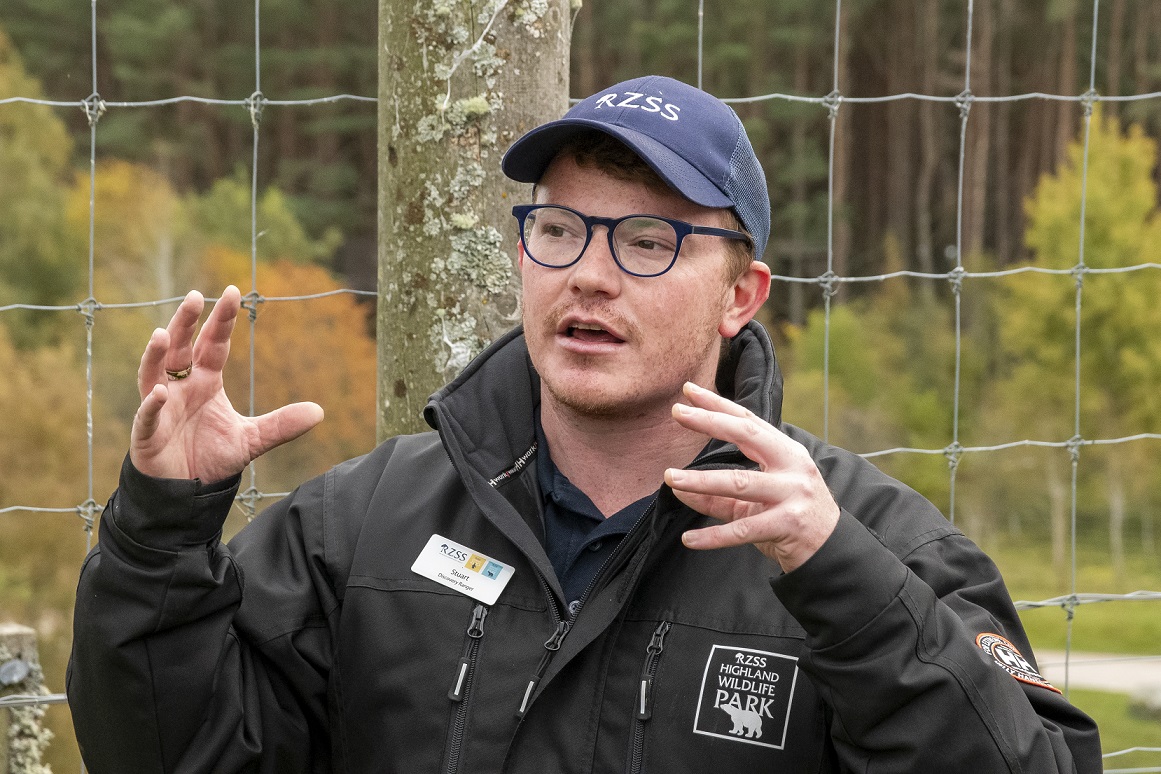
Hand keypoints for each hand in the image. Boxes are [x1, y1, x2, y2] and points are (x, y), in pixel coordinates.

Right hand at [130, 286, 323, 481]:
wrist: (187, 490)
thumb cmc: (211, 456)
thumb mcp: (252, 440)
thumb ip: (281, 424)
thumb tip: (320, 412)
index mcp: (205, 381)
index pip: (214, 344)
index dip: (221, 320)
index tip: (232, 292)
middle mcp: (180, 387)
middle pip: (181, 347)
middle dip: (186, 322)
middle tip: (195, 296)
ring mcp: (161, 407)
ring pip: (152, 372)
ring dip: (156, 354)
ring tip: (163, 334)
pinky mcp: (149, 433)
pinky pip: (147, 415)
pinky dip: (150, 404)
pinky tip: (157, 392)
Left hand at [664, 382, 838, 572]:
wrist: (830, 550)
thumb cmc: (791, 517)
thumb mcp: (756, 500)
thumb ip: (720, 495)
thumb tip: (678, 488)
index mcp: (785, 452)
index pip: (748, 421)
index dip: (718, 404)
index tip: (688, 390)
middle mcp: (792, 466)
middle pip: (746, 436)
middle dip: (710, 421)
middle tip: (677, 412)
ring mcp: (792, 494)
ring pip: (739, 483)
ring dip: (701, 481)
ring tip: (671, 478)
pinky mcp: (787, 524)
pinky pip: (743, 529)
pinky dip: (713, 536)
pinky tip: (689, 539)